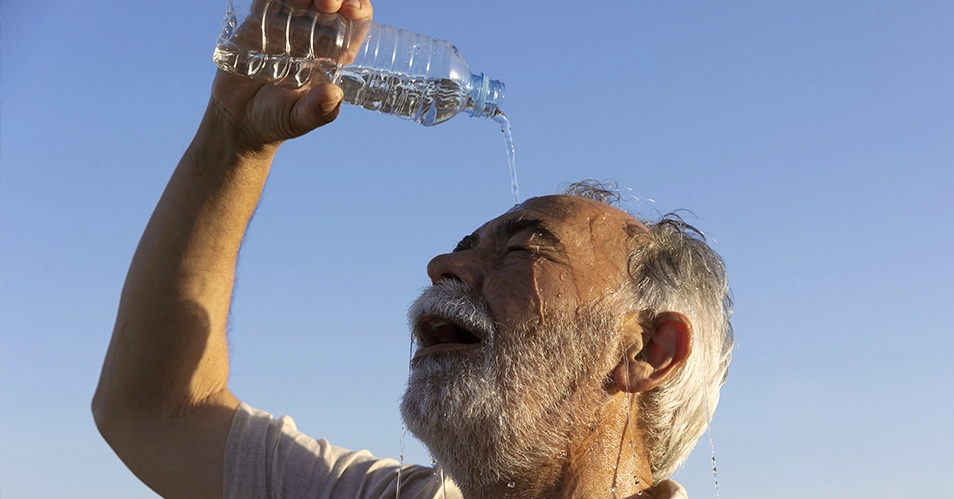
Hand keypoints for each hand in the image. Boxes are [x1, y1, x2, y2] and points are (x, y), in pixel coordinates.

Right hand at [209, 0, 372, 150]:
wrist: (237, 120)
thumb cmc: (276, 122)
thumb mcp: (299, 120)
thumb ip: (316, 111)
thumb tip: (334, 94)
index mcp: (332, 54)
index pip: (355, 23)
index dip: (359, 8)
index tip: (351, 10)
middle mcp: (313, 35)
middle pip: (332, 1)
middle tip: (327, 3)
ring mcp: (286, 26)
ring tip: (302, 1)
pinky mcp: (258, 21)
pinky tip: (273, 0)